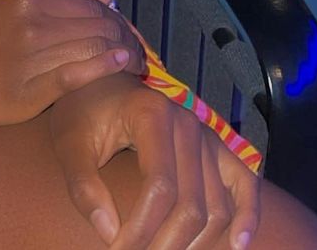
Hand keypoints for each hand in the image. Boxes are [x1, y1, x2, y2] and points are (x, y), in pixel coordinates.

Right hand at [0, 0, 145, 127]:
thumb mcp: (8, 1)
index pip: (93, 3)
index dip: (119, 19)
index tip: (130, 35)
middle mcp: (32, 20)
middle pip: (99, 24)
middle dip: (127, 38)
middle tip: (141, 54)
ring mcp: (30, 55)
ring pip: (92, 47)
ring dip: (122, 55)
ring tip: (136, 67)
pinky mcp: (27, 91)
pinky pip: (75, 74)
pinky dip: (103, 67)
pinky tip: (120, 66)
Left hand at [48, 72, 259, 249]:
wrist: (101, 83)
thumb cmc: (82, 112)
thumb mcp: (69, 144)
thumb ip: (83, 187)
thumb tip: (109, 234)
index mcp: (152, 115)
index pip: (159, 188)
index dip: (141, 229)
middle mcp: (188, 123)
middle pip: (191, 204)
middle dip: (165, 245)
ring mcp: (207, 135)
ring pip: (217, 206)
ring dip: (197, 244)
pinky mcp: (217, 146)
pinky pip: (244, 182)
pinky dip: (247, 215)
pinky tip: (237, 244)